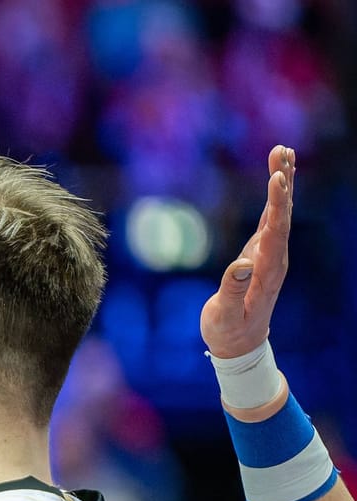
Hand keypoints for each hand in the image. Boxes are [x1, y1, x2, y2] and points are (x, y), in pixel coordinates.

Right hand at [201, 145, 294, 359]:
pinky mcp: (262, 251)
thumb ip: (232, 290)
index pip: (276, 230)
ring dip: (282, 182)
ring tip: (282, 153)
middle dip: (283, 181)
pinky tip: (276, 178)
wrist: (240, 342)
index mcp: (267, 270)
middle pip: (282, 213)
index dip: (277, 203)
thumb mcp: (224, 315)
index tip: (276, 178)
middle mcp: (275, 257)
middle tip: (282, 151)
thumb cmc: (228, 330)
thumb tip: (243, 263)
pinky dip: (275, 196)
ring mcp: (270, 253)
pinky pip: (272, 217)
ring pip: (280, 212)